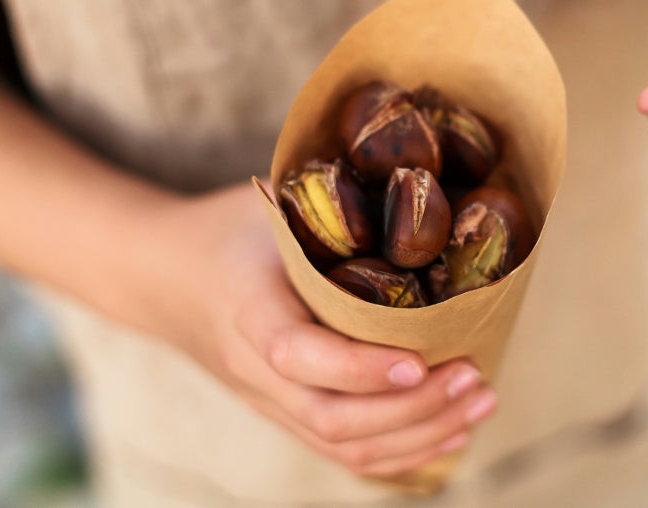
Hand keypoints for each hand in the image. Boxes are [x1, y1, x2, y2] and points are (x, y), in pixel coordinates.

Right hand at [148, 182, 496, 476]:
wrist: (165, 277)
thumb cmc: (230, 231)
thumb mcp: (271, 204)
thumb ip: (331, 209)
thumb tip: (418, 196)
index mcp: (249, 311)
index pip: (299, 356)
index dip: (360, 369)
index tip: (421, 359)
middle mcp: (256, 370)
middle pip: (332, 419)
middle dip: (414, 409)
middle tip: (474, 377)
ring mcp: (269, 401)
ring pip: (343, 446)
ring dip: (420, 435)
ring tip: (481, 402)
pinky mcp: (286, 412)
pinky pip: (342, 451)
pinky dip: (401, 451)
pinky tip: (450, 431)